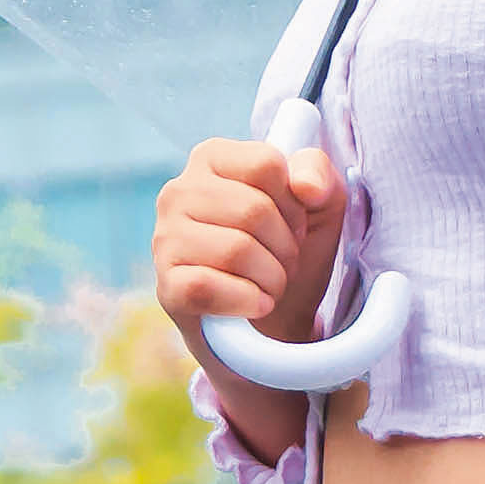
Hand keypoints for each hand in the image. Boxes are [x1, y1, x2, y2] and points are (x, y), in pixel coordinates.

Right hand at [154, 135, 348, 452]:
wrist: (276, 325)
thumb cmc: (288, 252)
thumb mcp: (319, 205)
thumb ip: (318, 173)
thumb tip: (306, 187)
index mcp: (211, 159)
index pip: (266, 164)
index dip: (294, 203)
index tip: (292, 225)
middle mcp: (178, 192)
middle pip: (254, 210)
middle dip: (286, 246)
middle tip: (283, 263)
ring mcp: (165, 240)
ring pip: (236, 250)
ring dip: (272, 278)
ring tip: (270, 284)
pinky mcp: (166, 287)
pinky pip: (208, 288)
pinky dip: (247, 301)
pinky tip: (255, 305)